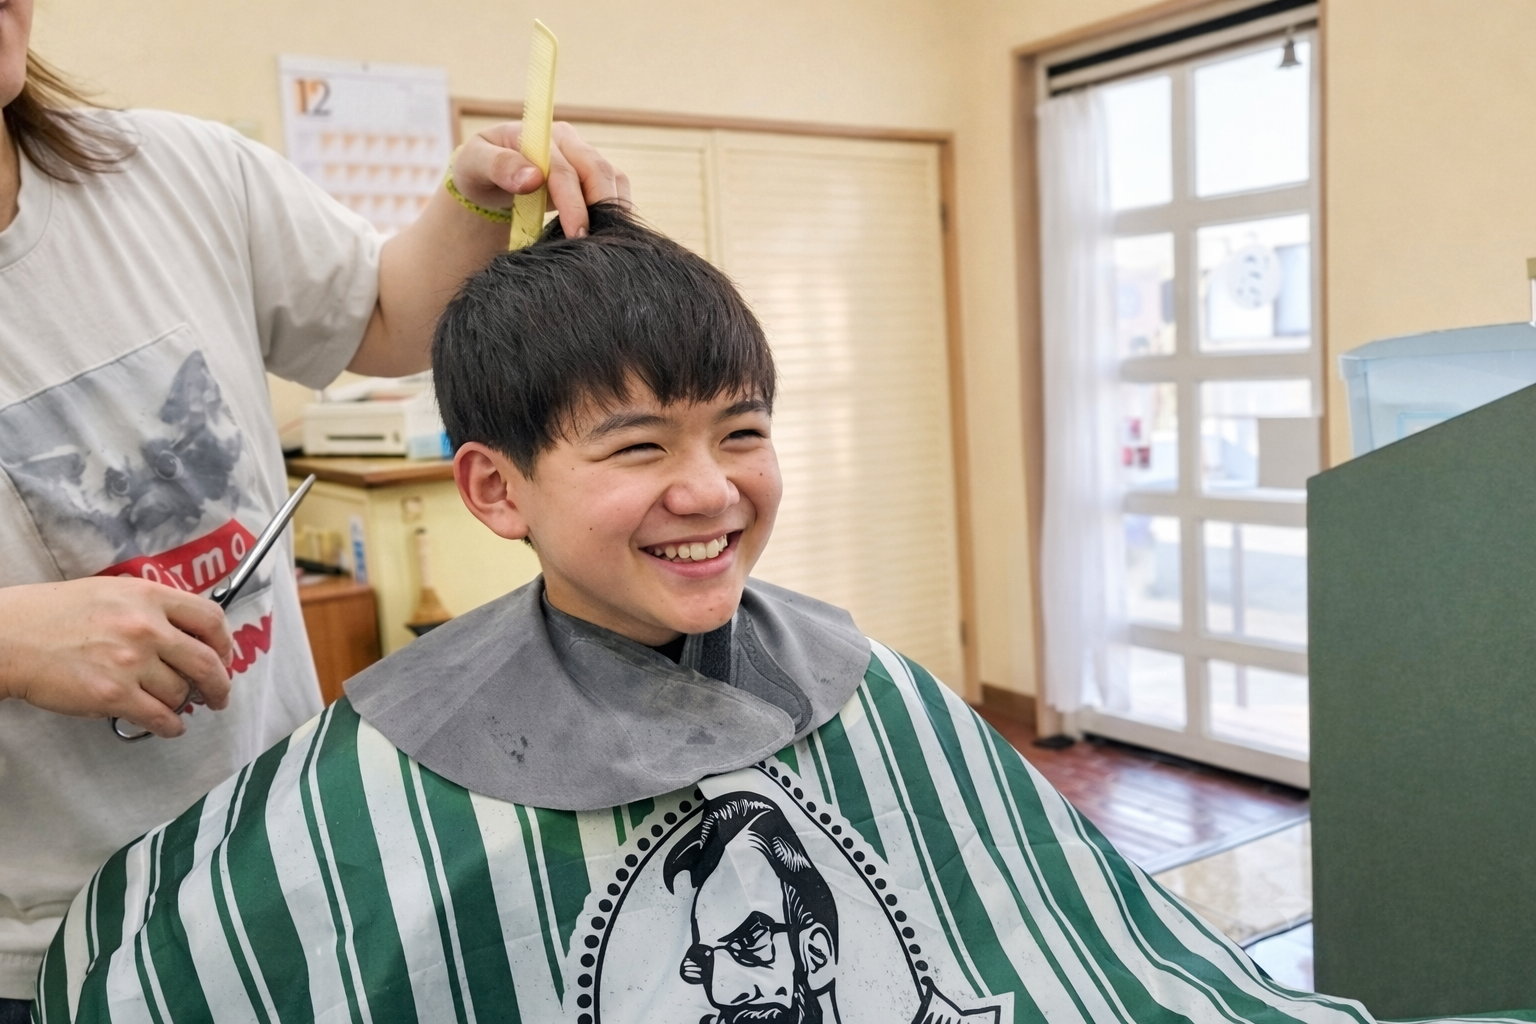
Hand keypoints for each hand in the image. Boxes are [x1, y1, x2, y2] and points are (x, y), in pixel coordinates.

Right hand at [0, 577, 233, 738]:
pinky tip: (169, 726)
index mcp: (149, 597)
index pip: (211, 619)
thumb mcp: (112, 592)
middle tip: (218, 695)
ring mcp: (131, 662)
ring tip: (175, 706)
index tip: (224, 656)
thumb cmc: (54, 614)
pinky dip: (170, 726)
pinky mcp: (113, 694)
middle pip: (207, 661)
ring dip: (183, 704)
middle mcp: (147, 627)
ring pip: (181, 692)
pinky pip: (159, 717)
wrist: (10, 637)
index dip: (224, 642)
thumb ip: (152, 608)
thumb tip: (186, 633)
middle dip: (219, 684)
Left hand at [450, 121, 630, 236]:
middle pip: (598, 171)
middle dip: (601, 208)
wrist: (488, 178)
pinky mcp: (593, 176)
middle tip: (593, 246)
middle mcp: (568, 142)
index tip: (576, 233)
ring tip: (604, 243)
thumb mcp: (474, 163)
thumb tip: (533, 178)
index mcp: (540, 135)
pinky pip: (617, 189)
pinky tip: (609, 235)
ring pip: (614, 179)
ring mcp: (583, 157)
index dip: (573, 202)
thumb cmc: (479, 170)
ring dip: (614, 211)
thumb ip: (499, 166)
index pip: (564, 169)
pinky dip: (618, 212)